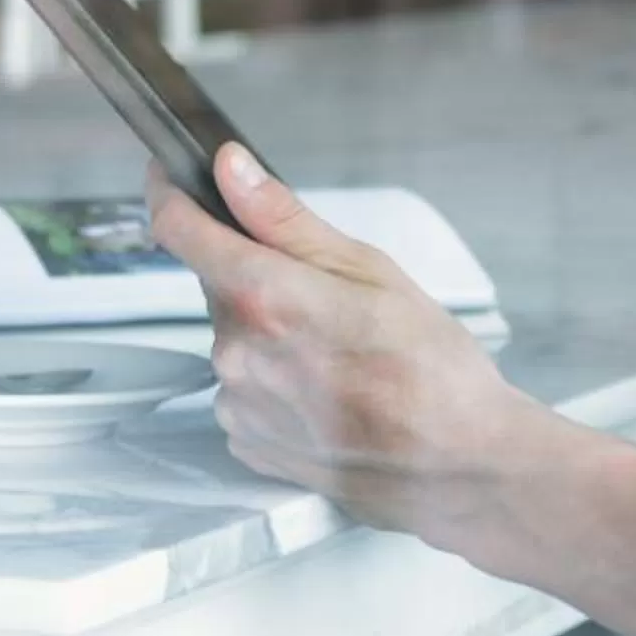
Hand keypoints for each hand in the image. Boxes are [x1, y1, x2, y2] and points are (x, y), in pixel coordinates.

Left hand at [146, 145, 561, 546]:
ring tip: (342, 357)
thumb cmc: (434, 367)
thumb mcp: (373, 271)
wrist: (461, 466)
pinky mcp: (247, 444)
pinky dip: (278, 383)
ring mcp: (238, 405)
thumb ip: (286, 220)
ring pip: (238, 341)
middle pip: (222, 288)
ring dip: (273, 335)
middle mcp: (237, 354)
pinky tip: (330, 393)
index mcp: (266, 297)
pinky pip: (246, 391)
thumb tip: (230, 168)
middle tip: (332, 299)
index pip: (180, 231)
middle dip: (262, 279)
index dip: (174, 193)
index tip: (176, 175)